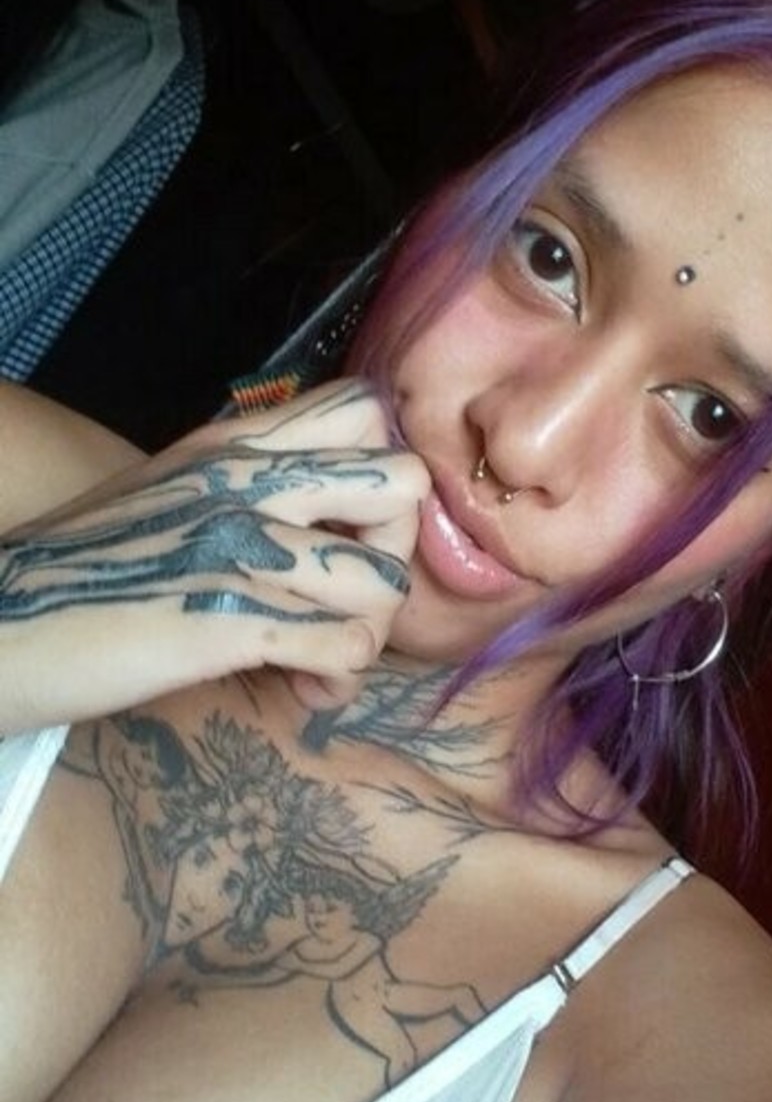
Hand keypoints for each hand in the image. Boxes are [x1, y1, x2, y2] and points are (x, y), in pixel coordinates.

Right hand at [0, 381, 428, 731]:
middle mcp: (247, 481)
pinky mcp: (234, 624)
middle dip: (392, 553)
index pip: (366, 411)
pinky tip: (300, 689)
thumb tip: (334, 516)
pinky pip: (348, 650)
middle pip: (401, 484)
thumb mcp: (174, 491)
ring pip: (385, 583)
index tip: (348, 529)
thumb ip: (250, 482)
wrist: (5, 626)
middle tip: (348, 597)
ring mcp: (243, 548)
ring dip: (365, 635)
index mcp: (233, 444)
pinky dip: (335, 680)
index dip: (379, 476)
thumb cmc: (93, 570)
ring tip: (319, 660)